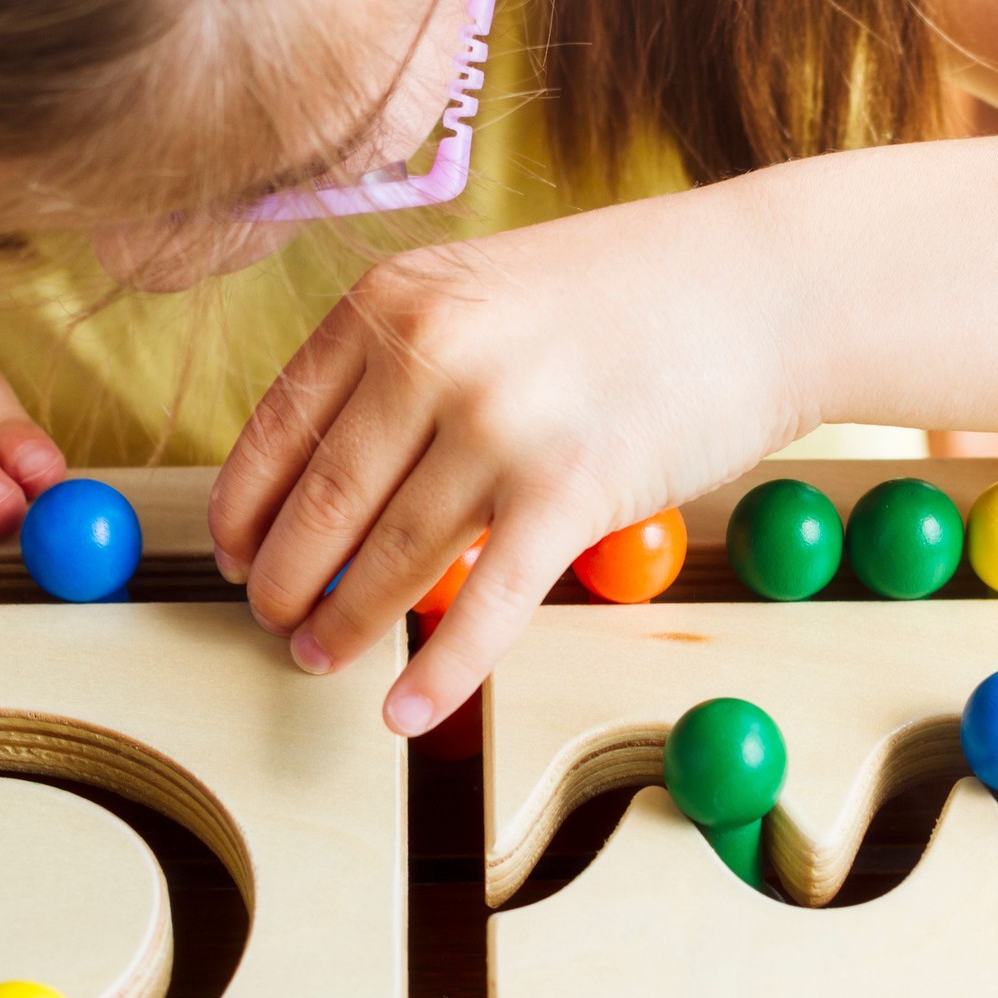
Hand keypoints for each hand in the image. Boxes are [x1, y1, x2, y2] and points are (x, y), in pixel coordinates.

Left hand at [208, 178, 817, 735]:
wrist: (766, 284)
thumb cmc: (631, 291)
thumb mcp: (486, 292)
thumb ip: (408, 365)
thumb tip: (340, 478)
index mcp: (396, 302)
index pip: (279, 424)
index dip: (243, 507)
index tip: (231, 554)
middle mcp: (432, 356)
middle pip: (320, 504)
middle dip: (283, 580)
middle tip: (270, 621)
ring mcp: (500, 426)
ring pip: (388, 560)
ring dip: (343, 626)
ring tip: (319, 656)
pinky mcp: (572, 493)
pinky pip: (485, 607)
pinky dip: (439, 672)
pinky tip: (405, 713)